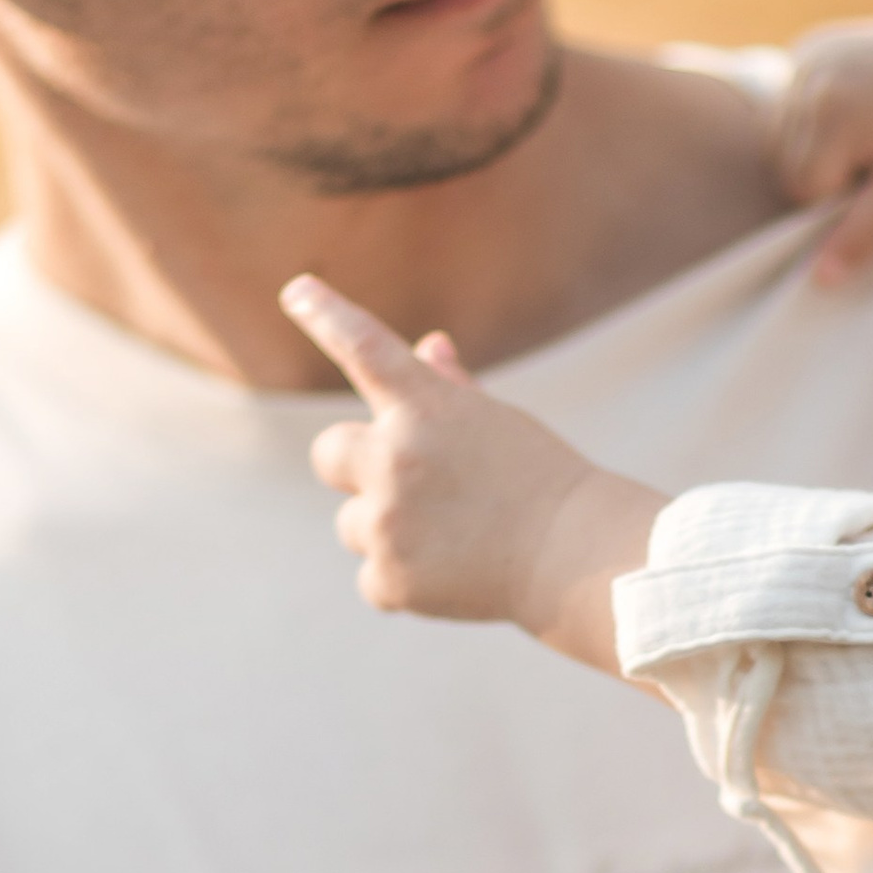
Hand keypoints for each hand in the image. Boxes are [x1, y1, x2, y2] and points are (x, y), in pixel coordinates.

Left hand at [282, 274, 664, 667]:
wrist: (575, 558)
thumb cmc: (541, 482)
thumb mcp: (497, 423)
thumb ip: (448, 388)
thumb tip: (428, 346)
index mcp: (425, 407)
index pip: (364, 347)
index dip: (326, 316)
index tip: (296, 292)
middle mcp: (395, 457)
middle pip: (328, 453)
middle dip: (357, 466)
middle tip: (404, 485)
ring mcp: (388, 520)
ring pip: (351, 523)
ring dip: (386, 529)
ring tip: (450, 539)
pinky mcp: (389, 578)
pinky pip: (373, 576)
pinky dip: (403, 580)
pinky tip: (451, 575)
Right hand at [779, 0, 872, 287]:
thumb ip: (864, 231)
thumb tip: (820, 280)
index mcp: (832, 113)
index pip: (801, 191)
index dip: (841, 195)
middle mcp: (809, 77)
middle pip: (783, 164)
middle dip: (823, 173)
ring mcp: (808, 55)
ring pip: (779, 135)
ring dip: (814, 148)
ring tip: (868, 132)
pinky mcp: (812, 43)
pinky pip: (790, 101)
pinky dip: (813, 116)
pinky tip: (856, 107)